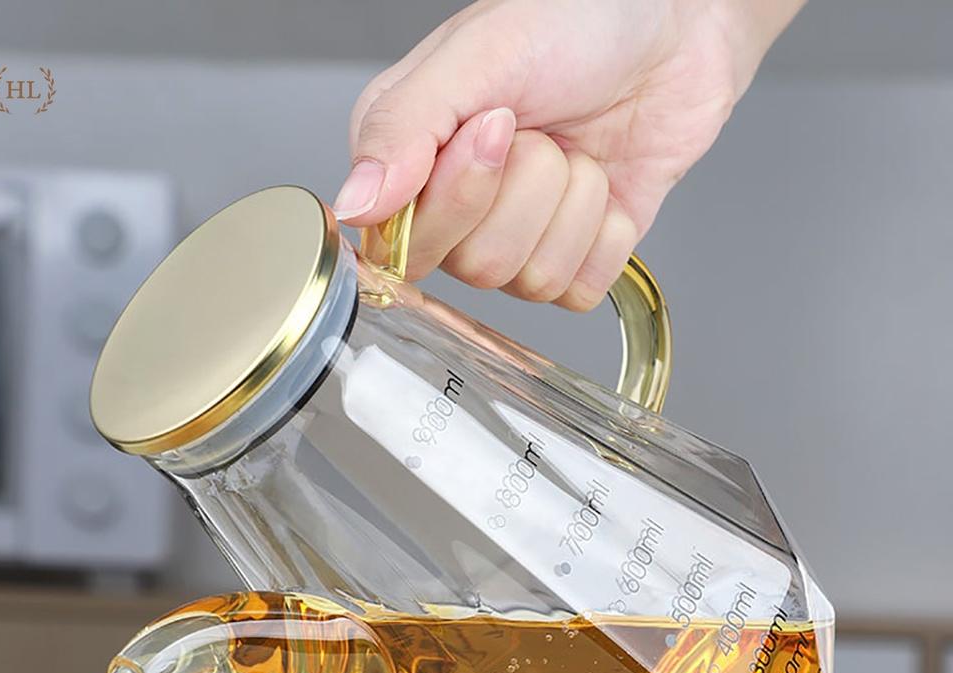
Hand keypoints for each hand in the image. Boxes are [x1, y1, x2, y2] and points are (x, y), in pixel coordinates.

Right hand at [334, 0, 802, 309]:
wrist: (674, 26)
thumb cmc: (577, 20)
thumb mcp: (477, 55)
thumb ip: (403, 128)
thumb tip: (355, 208)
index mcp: (411, 162)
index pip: (406, 243)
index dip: (460, 196)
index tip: (496, 127)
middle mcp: (458, 210)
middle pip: (476, 266)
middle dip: (529, 189)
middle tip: (542, 130)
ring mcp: (518, 240)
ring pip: (533, 281)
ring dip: (573, 203)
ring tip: (577, 149)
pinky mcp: (575, 259)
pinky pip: (580, 289)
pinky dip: (607, 233)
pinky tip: (607, 184)